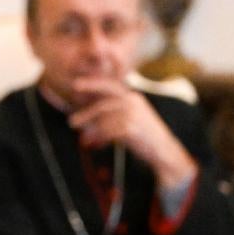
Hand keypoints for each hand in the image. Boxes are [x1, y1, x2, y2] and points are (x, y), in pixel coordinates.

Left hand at [69, 77, 197, 187]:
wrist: (163, 150)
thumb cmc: (144, 136)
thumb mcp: (131, 118)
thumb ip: (113, 114)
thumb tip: (87, 118)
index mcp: (133, 97)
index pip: (110, 86)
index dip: (92, 84)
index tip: (75, 85)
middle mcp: (133, 102)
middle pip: (103, 105)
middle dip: (86, 113)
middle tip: (71, 122)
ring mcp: (132, 114)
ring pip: (104, 121)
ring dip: (92, 131)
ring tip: (83, 139)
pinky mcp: (130, 128)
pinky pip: (107, 132)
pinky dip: (99, 139)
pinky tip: (95, 145)